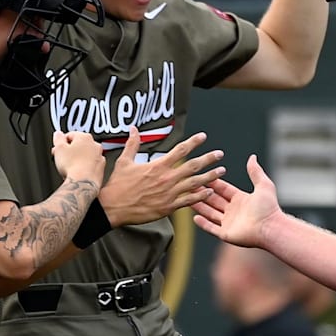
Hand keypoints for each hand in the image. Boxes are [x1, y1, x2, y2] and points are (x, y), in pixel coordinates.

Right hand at [51, 131, 103, 184]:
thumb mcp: (59, 149)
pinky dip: (84, 167)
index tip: (57, 149)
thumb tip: (58, 134)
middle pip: (79, 145)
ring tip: (68, 167)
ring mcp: (100, 157)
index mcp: (85, 137)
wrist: (83, 183)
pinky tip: (76, 173)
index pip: (71, 135)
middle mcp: (95, 145)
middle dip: (69, 151)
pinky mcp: (101, 169)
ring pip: (85, 156)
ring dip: (77, 159)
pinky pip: (90, 165)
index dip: (61, 142)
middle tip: (61, 158)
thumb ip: (58, 138)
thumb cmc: (73, 166)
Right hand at [97, 127, 224, 227]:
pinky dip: (201, 196)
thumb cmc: (117, 184)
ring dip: (210, 176)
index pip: (180, 150)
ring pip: (195, 183)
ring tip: (222, 171)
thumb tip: (133, 128)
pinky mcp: (168, 207)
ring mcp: (169, 193)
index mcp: (158, 166)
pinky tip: (211, 191)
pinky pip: (189, 201)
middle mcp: (166, 178)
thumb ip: (132, 144)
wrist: (113, 207)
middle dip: (208, 159)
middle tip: (220, 154)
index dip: (193, 142)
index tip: (203, 136)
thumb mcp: (124, 161)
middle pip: (193, 166)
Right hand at [191, 154, 281, 247]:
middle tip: (189, 185)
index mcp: (241, 199)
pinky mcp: (226, 234)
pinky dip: (203, 223)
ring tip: (187, 198)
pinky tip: (194, 217)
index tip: (202, 175)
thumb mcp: (263, 185)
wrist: (271, 228)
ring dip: (199, 206)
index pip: (223, 189)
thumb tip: (252, 157)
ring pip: (210, 213)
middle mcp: (234, 211)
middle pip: (214, 200)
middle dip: (202, 193)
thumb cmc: (269, 208)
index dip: (213, 183)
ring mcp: (229, 223)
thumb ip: (255, 172)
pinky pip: (212, 228)